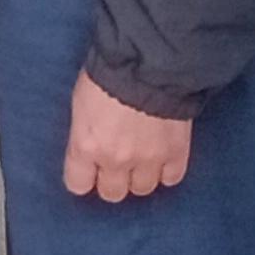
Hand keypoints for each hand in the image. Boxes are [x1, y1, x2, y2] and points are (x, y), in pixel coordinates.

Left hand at [64, 71, 193, 202]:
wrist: (151, 61)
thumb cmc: (110, 72)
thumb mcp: (82, 101)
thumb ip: (85, 131)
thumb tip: (89, 145)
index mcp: (86, 146)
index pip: (79, 185)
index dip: (85, 177)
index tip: (89, 170)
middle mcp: (115, 160)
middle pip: (112, 193)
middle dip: (113, 179)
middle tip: (117, 163)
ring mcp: (148, 160)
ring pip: (142, 189)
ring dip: (141, 176)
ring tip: (141, 158)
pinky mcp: (176, 153)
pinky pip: (171, 179)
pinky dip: (167, 171)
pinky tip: (163, 157)